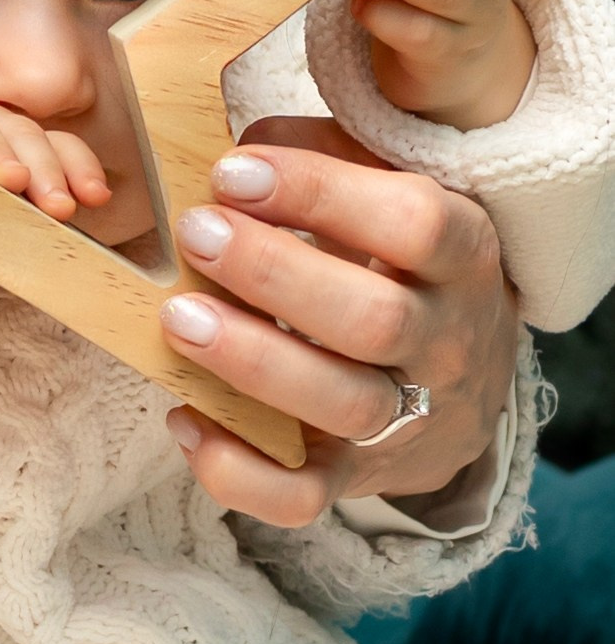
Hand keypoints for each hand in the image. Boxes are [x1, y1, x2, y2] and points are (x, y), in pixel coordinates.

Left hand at [160, 118, 518, 526]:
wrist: (466, 368)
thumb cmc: (398, 251)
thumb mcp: (386, 184)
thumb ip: (320, 151)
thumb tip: (243, 147)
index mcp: (462, 253)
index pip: (412, 222)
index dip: (320, 194)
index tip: (234, 172)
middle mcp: (447, 341)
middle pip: (374, 321)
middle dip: (274, 275)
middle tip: (196, 232)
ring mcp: (407, 418)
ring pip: (342, 407)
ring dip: (252, 362)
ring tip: (177, 317)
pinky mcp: (357, 477)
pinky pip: (302, 497)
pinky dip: (238, 472)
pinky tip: (184, 418)